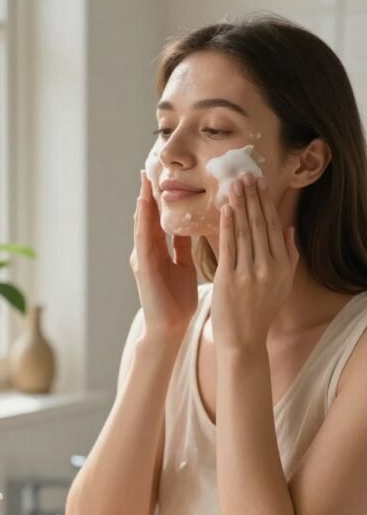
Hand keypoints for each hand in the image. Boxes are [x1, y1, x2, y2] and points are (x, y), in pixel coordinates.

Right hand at [130, 170, 197, 335]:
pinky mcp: (142, 267)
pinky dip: (143, 220)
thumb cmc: (177, 301)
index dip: (161, 198)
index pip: (159, 218)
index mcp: (158, 251)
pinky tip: (144, 205)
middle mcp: (147, 251)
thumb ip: (182, 247)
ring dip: (143, 201)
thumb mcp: (183, 267)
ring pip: (142, 223)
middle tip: (149, 168)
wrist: (170, 327)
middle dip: (149, 193)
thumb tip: (190, 226)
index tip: (163, 176)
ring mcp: (142, 258)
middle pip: (148, 217)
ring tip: (144, 179)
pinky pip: (142, 239)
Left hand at [212, 173, 298, 349]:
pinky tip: (225, 208)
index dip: (265, 202)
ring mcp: (249, 273)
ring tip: (234, 184)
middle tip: (245, 173)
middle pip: (259, 225)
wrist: (243, 341)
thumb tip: (288, 228)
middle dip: (252, 197)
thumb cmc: (260, 312)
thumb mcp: (281, 285)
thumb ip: (288, 256)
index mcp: (282, 266)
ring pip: (244, 232)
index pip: (273, 226)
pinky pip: (228, 246)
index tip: (260, 182)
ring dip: (239, 205)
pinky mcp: (229, 279)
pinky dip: (227, 225)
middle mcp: (268, 267)